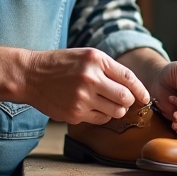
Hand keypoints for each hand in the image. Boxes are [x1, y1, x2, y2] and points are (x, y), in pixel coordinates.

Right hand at [23, 48, 149, 124]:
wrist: (31, 75)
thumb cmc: (61, 64)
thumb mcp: (86, 56)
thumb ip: (108, 68)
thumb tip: (132, 87)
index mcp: (96, 60)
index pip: (128, 78)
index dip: (141, 90)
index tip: (145, 97)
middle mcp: (91, 78)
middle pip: (125, 98)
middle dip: (129, 101)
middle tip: (124, 100)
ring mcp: (82, 97)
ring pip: (115, 112)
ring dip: (116, 110)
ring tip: (106, 103)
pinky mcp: (75, 113)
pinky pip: (100, 119)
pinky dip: (102, 115)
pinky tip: (93, 107)